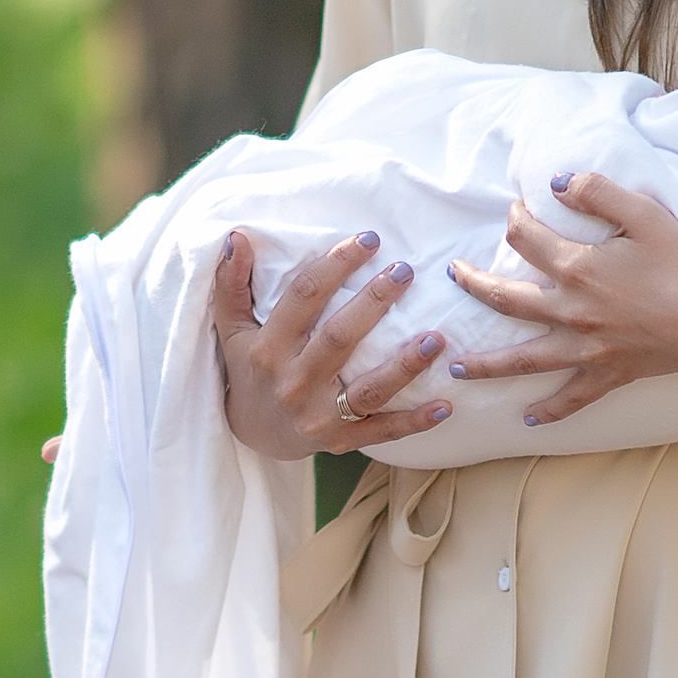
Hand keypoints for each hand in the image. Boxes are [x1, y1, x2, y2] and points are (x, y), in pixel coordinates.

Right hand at [213, 229, 454, 459]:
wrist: (250, 436)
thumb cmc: (250, 371)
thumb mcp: (232, 329)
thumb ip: (232, 284)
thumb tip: (237, 237)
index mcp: (270, 348)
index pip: (304, 297)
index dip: (336, 265)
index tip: (368, 240)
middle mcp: (294, 382)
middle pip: (339, 338)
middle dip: (374, 302)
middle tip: (405, 271)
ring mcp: (319, 415)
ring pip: (368, 388)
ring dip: (405, 365)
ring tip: (437, 337)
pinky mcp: (342, 440)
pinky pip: (383, 431)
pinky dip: (415, 421)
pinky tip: (445, 405)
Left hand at [446, 173, 677, 426]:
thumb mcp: (645, 214)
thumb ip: (598, 192)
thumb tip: (556, 181)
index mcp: (578, 269)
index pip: (526, 239)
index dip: (517, 219)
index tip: (518, 210)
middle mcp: (572, 312)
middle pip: (507, 299)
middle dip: (475, 285)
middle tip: (454, 276)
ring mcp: (588, 349)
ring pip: (524, 359)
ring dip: (486, 364)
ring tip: (456, 368)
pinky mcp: (609, 374)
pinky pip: (572, 397)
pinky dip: (549, 410)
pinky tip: (527, 417)